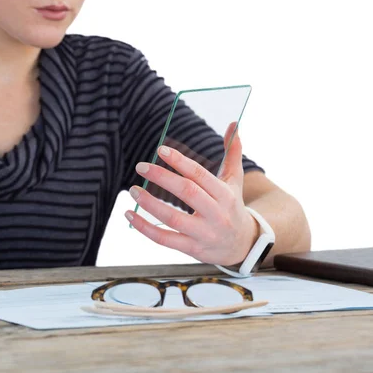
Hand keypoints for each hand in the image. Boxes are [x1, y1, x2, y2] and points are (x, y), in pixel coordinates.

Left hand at [125, 122, 258, 265]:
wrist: (243, 245)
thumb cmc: (233, 207)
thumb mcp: (235, 181)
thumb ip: (232, 153)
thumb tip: (233, 124)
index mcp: (225, 194)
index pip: (200, 175)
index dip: (180, 162)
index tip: (161, 150)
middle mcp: (216, 214)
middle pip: (187, 193)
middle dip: (162, 178)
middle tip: (141, 166)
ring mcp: (204, 233)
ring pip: (173, 218)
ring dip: (150, 204)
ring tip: (133, 190)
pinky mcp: (192, 249)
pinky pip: (164, 239)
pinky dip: (145, 228)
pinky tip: (130, 214)